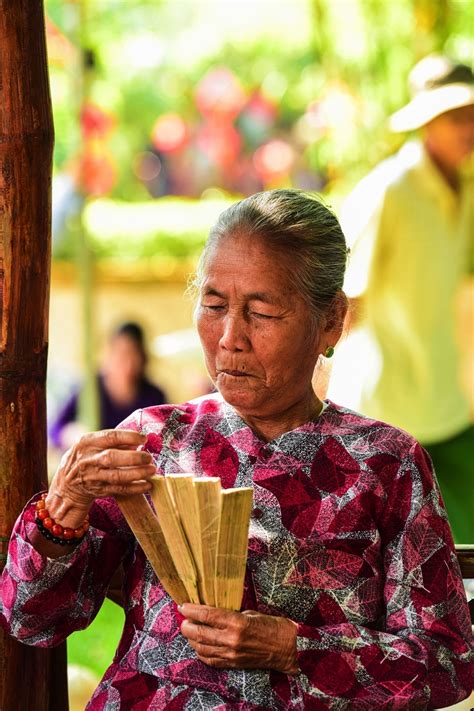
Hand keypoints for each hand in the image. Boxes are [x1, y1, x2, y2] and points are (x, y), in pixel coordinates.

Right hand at [45, 429, 154, 528]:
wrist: (66, 485)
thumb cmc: (85, 458)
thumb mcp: (92, 445)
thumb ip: (113, 442)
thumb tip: (139, 440)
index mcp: (86, 442)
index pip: (110, 437)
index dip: (129, 437)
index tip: (144, 438)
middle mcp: (88, 459)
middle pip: (112, 458)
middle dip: (133, 458)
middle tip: (148, 457)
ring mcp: (92, 477)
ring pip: (117, 476)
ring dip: (137, 474)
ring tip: (152, 470)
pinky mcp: (98, 491)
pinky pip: (119, 490)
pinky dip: (134, 488)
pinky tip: (147, 485)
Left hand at [180, 604, 298, 673]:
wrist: (286, 647)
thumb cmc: (270, 625)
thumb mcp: (250, 613)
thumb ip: (230, 615)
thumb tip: (211, 613)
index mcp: (237, 622)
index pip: (207, 616)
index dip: (191, 610)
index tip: (182, 606)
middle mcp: (231, 639)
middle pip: (199, 633)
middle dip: (187, 625)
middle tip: (184, 619)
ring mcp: (231, 654)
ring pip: (201, 648)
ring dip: (191, 639)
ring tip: (189, 630)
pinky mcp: (232, 664)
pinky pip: (210, 660)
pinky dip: (200, 652)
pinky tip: (198, 645)